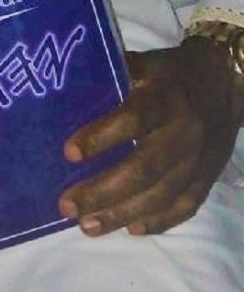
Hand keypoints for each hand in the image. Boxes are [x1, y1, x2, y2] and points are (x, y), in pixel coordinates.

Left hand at [58, 39, 243, 237]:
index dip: (101, 137)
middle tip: (67, 204)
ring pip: (160, 195)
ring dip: (121, 214)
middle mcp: (183, 131)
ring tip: (86, 225)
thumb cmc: (171, 74)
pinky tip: (130, 228)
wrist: (224, 82)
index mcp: (164, 97)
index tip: (69, 152)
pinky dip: (157, 221)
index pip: (132, 119)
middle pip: (143, 169)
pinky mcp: (207, 178)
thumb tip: (67, 85)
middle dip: (102, 191)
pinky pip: (183, 207)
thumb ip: (112, 74)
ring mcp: (198, 160)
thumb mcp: (145, 63)